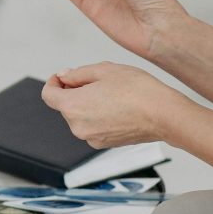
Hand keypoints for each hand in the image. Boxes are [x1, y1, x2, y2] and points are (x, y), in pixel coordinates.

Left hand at [40, 61, 189, 147]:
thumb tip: (63, 77)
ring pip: (80, 116)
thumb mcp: (104, 70)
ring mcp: (92, 138)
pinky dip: (98, 116)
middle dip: (74, 92)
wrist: (164, 114)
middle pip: (65, 106)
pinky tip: (117, 107)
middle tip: (97, 81)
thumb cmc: (138, 90)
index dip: (54, 82)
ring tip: (111, 94)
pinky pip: (93, 126)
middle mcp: (78, 127)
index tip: (64, 77)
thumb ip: (77, 74)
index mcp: (73, 107)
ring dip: (87, 104)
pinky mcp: (105, 144)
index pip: (48, 95)